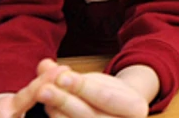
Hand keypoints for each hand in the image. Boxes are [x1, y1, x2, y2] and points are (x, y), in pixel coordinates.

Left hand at [30, 59, 149, 117]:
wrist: (117, 113)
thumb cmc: (106, 94)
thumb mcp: (95, 79)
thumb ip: (68, 74)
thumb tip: (43, 65)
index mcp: (136, 108)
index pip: (106, 98)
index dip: (83, 87)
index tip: (62, 76)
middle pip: (90, 116)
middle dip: (64, 101)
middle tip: (44, 89)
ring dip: (56, 112)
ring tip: (43, 96)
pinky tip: (47, 109)